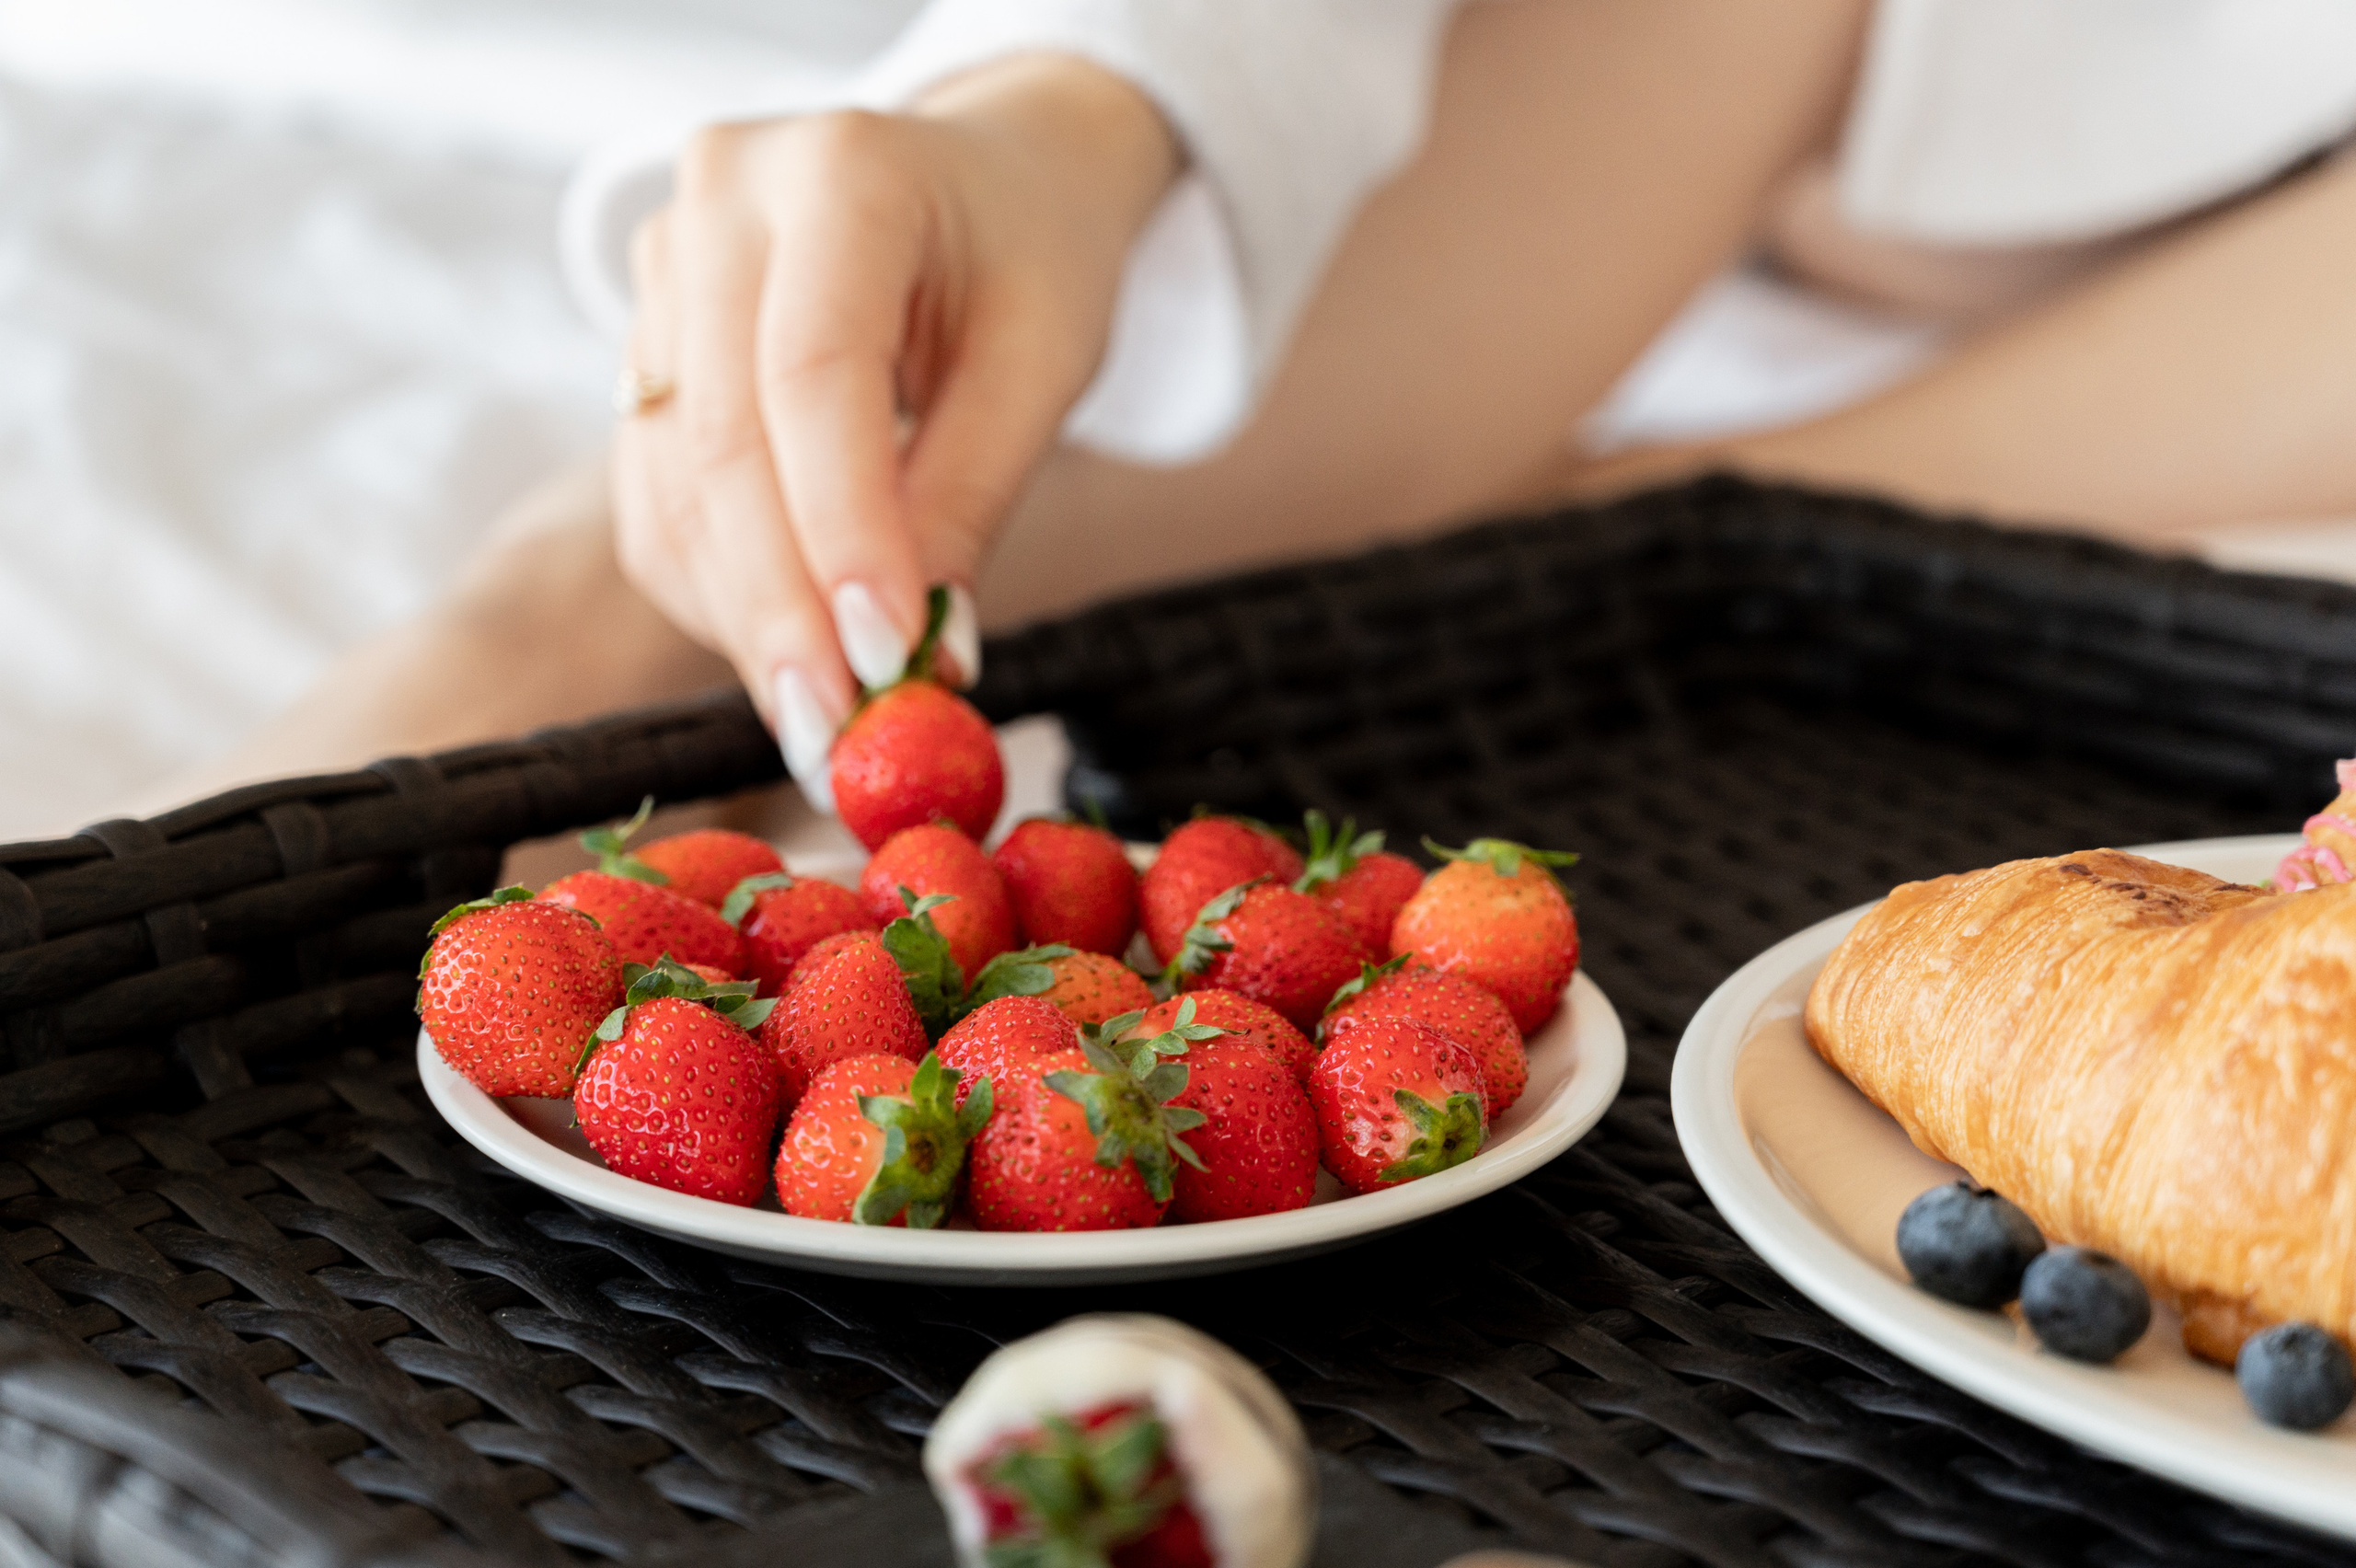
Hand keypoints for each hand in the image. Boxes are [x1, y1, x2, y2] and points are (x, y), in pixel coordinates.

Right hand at [612, 55, 1179, 804]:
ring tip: (829, 718)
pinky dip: (721, 595)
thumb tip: (921, 659)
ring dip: (745, 623)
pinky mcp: (640, 343)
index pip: (814, 375)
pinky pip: (655, 503)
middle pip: (720, 441)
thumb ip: (973, 494)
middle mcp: (720, 202)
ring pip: (670, 489)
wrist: (982, 177)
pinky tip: (792, 644)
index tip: (883, 665)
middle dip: (780, 614)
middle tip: (834, 742)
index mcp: (841, 172)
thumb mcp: (1045, 360)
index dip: (841, 533)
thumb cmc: (1032, 257)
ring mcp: (659, 269)